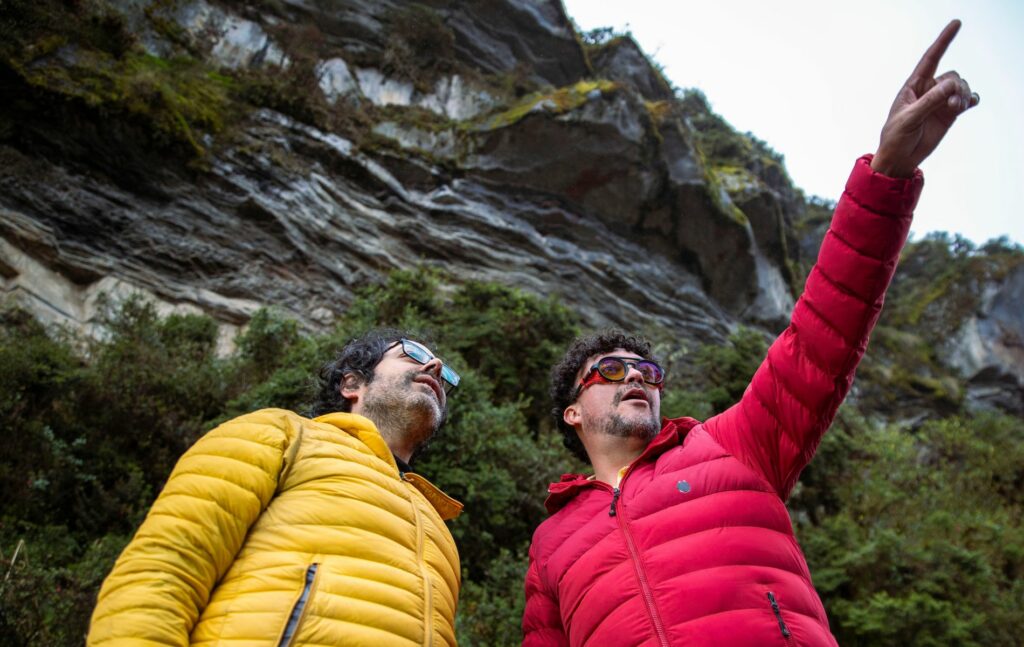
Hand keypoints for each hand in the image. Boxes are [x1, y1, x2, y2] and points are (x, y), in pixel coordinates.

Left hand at [871, 20, 979, 177]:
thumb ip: (929, 102)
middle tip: (951, 103)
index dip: (943, 41)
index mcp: (913, 86)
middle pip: (952, 76)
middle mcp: (928, 90)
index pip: (930, 59)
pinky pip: (966, 100)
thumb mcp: (909, 118)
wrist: (900, 158)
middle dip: (956, 86)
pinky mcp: (948, 113)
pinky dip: (971, 99)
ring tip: (955, 108)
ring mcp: (939, 101)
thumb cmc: (896, 137)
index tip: (956, 23)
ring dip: (963, 95)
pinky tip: (970, 103)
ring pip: (961, 87)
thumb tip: (951, 85)